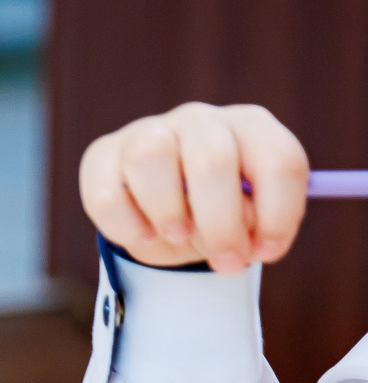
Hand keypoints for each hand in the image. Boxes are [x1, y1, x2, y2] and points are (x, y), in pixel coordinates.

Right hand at [80, 102, 307, 272]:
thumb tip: (239, 229)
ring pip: (151, 157)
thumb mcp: (249, 219)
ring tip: (177, 237)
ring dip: (167, 211)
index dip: (278, 215)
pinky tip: (143, 235)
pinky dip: (126, 226)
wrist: (167, 211)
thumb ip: (254, 222)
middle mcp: (201, 119)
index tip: (267, 252)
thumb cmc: (219, 211)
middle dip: (221, 225)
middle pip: (213, 161)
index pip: (279, 161)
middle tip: (226, 262)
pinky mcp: (102, 155)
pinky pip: (106, 192)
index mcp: (251, 127)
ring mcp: (147, 131)